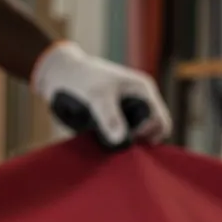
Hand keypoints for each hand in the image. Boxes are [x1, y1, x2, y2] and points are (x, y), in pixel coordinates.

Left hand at [31, 42, 171, 148]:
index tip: (130, 137)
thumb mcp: (96, 96)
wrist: (60, 74)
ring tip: (108, 147)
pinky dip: (112, 145)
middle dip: (137, 142)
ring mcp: (124, 114)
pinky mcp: (110, 122)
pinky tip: (101, 147)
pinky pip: (118, 139)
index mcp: (142, 92)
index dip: (149, 133)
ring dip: (123, 145)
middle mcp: (137, 103)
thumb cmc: (82, 77)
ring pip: (132, 138)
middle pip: (148, 132)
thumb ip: (109, 117)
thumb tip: (121, 140)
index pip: (160, 121)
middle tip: (117, 146)